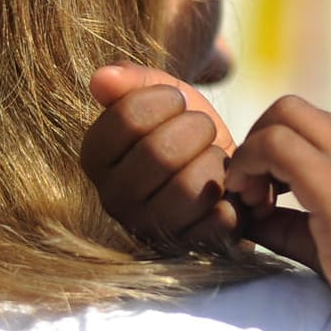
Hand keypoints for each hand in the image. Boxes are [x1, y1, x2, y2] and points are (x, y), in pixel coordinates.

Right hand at [82, 64, 241, 250]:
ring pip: (191, 188)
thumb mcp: (163, 95)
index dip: (165, 99)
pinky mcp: (191, 250)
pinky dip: (234, 196)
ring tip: (213, 160)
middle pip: (160, 153)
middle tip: (202, 130)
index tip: (176, 101)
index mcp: (97, 159)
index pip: (127, 118)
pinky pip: (219, 219)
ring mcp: (152, 231)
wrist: (227, 170)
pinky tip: (227, 191)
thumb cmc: (188, 131)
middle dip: (196, 129)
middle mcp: (114, 201)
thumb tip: (101, 79)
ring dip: (215, 163)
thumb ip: (132, 80)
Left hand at [225, 96, 330, 330]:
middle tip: (252, 189)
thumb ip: (293, 223)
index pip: (316, 127)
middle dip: (260, 138)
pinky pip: (274, 145)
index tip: (268, 195)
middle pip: (294, 108)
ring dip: (253, 151)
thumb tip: (248, 215)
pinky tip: (252, 206)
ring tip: (252, 200)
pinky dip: (249, 165)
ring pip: (283, 115)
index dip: (280, 153)